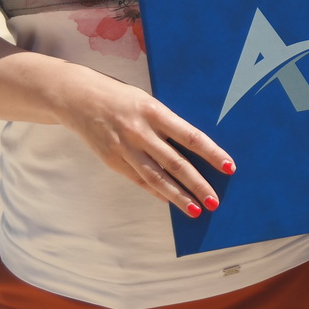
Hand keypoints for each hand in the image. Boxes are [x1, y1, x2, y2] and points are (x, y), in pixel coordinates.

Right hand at [55, 68, 234, 217]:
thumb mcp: (147, 102)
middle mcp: (140, 131)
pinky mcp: (112, 160)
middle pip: (175, 163)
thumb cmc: (121, 97)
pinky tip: (170, 200)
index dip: (211, 153)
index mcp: (154, 111)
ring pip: (156, 177)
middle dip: (197, 184)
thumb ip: (167, 124)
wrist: (79, 98)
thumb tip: (193, 149)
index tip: (229, 167)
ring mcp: (125, 149)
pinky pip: (138, 179)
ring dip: (178, 196)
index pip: (190, 136)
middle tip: (214, 201)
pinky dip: (156, 191)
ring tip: (195, 210)